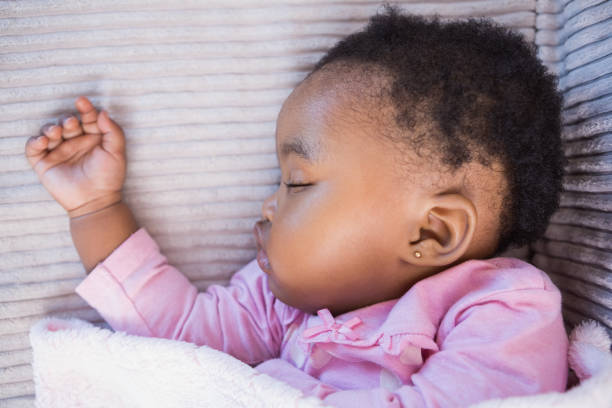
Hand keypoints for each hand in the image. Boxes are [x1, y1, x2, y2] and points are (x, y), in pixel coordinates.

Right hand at [25, 96, 126, 217]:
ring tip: (56, 132)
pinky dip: (34, 142)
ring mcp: (58, 152)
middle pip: (66, 122)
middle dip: (66, 119)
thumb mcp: (117, 152)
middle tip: (71, 123)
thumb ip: (113, 131)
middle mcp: (75, 142)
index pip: (87, 117)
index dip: (85, 108)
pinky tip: (42, 141)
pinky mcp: (44, 163)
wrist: (96, 200)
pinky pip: (33, 149)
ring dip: (50, 127)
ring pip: (49, 132)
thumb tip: (103, 112)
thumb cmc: (109, 177)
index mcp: (92, 137)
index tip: (82, 101)